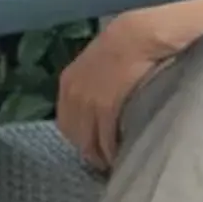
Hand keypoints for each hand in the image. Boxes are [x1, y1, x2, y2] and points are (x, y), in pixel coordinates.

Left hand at [54, 13, 171, 174]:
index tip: (91, 148)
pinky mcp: (106, 107)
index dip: (79, 139)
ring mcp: (88, 102)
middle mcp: (73, 95)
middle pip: (75, 136)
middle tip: (103, 163)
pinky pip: (105, 139)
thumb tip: (99, 103)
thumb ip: (92, 84)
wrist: (137, 36)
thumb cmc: (123, 47)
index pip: (66, 123)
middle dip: (88, 152)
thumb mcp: (97, 65)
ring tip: (113, 165)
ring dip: (100, 157)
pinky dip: (111, 151)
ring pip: (89, 141)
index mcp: (68, 84)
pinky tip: (120, 157)